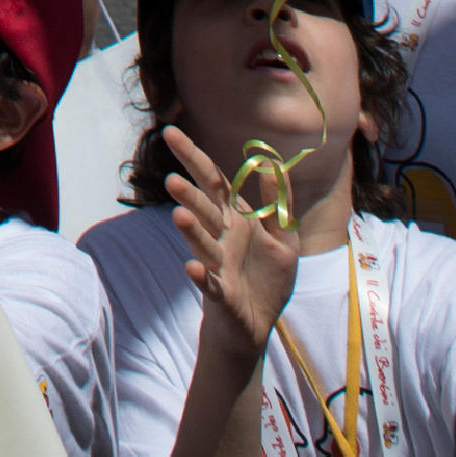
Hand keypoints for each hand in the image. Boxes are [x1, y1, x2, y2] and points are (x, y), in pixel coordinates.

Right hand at [167, 125, 297, 364]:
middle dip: (188, 195)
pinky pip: (211, 283)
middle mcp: (222, 237)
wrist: (259, 324)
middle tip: (172, 179)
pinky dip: (201, 276)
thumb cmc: (267, 278)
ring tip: (178, 215)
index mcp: (236, 219)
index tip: (170, 132)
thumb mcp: (285, 240)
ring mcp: (220, 265)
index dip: (193, 157)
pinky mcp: (222, 294)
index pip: (213, 181)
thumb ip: (278, 204)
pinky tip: (192, 268)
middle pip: (204, 210)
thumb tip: (271, 164)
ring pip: (204, 243)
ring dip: (191, 231)